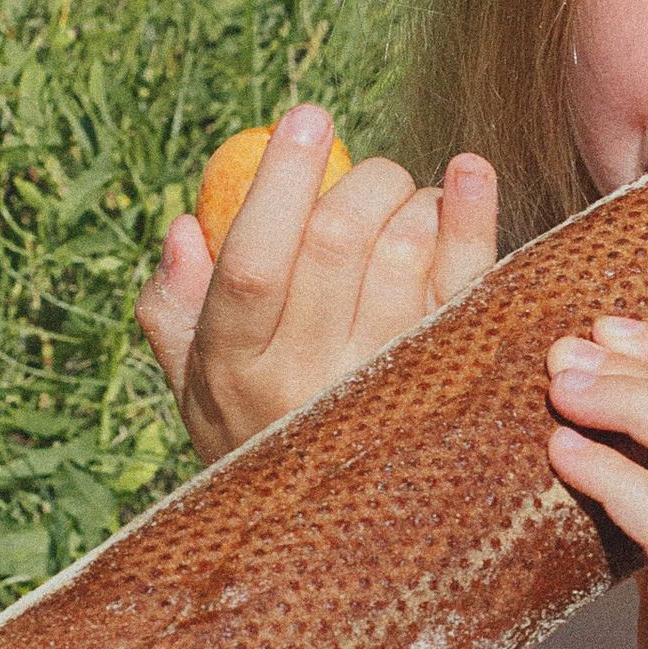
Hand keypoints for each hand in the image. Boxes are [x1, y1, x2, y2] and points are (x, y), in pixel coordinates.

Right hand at [137, 108, 498, 463]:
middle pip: (339, 242)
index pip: (252, 264)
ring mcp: (387, 381)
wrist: (334, 532)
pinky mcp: (451, 376)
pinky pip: (469, 284)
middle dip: (357, 177)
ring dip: (408, 198)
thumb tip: (185, 227)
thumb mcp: (189, 386)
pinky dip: (473, 216)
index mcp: (234, 368)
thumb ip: (175, 309)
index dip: (280, 182)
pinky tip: (468, 173)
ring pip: (406, 252)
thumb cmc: (252, 432)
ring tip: (400, 202)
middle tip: (357, 164)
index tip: (305, 116)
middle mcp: (311, 378)